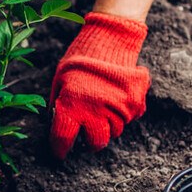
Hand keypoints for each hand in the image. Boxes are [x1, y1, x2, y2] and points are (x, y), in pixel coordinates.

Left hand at [49, 12, 149, 158]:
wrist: (108, 39)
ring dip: (107, 126)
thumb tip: (55, 123)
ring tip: (102, 110)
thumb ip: (59, 103)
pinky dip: (123, 114)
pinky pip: (130, 118)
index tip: (60, 152)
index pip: (63, 138)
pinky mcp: (135, 103)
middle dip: (90, 141)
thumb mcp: (60, 79)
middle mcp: (95, 111)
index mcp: (71, 105)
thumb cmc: (79, 59)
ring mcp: (117, 108)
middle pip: (96, 142)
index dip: (60, 148)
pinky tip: (115, 99)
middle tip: (87, 133)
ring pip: (115, 131)